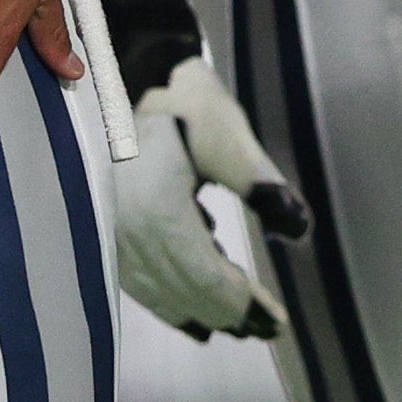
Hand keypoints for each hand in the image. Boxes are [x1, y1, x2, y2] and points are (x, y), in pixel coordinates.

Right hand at [108, 51, 305, 337]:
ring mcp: (110, 233)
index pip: (207, 279)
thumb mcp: (228, 136)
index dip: (244, 304)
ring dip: (199, 310)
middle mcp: (127, 233)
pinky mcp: (103, 227)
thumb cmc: (179, 100)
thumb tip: (297, 225)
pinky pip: (138, 278)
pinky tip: (188, 302)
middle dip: (227, 313)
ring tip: (234, 323)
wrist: (119, 73)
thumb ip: (262, 185)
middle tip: (264, 327)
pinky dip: (168, 296)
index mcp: (158, 213)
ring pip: (158, 291)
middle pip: (183, 292)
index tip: (276, 320)